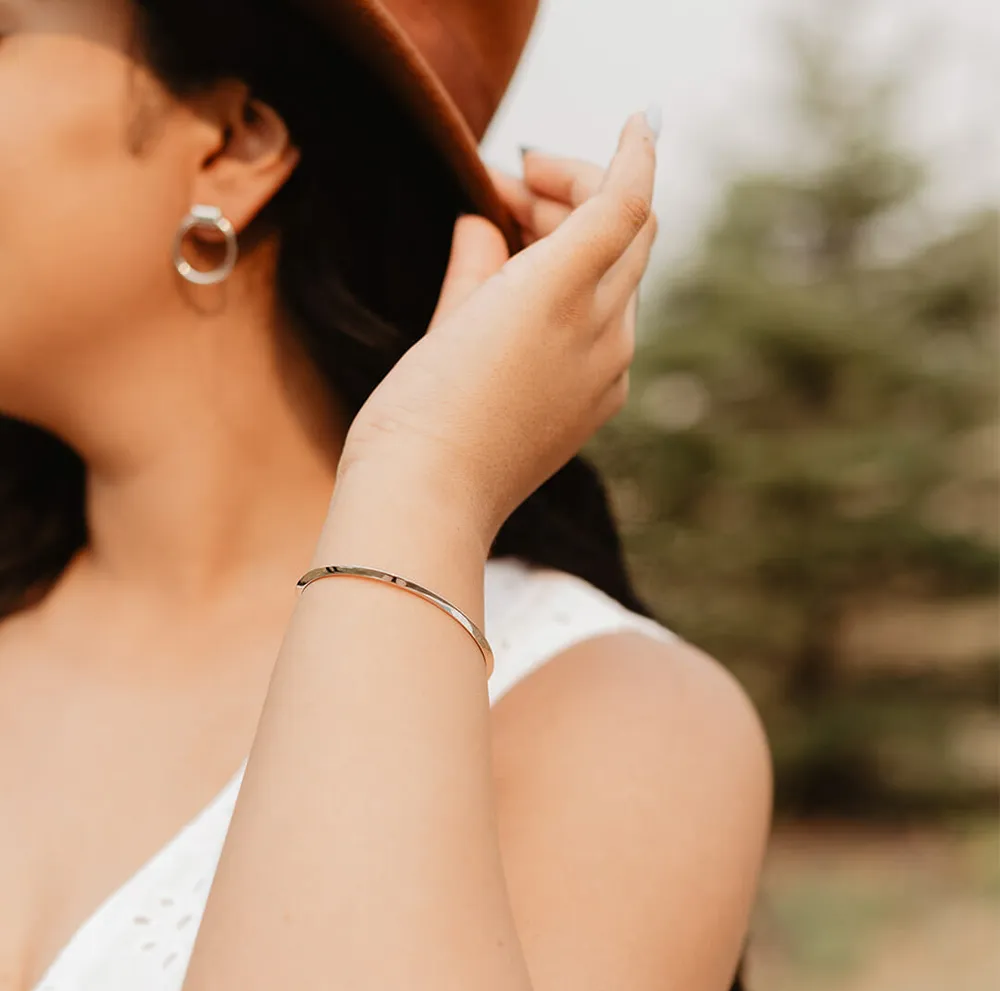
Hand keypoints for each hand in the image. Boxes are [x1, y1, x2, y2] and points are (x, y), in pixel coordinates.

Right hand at [337, 112, 658, 543]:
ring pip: (620, 278)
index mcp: (563, 293)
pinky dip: (581, 293)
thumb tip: (487, 227)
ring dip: (579, 244)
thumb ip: (480, 261)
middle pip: (627, 232)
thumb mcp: (448, 319)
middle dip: (577, 194)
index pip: (624, 202)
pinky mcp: (599, 403)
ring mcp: (609, 371)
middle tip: (510, 189)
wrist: (430, 501)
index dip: (632, 153)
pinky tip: (527, 297)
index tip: (635, 121)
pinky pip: (608, 325)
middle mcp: (603, 330)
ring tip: (507, 238)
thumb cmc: (421, 410)